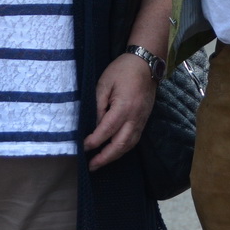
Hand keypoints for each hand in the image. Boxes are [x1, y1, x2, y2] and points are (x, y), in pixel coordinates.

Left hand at [83, 54, 157, 170]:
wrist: (146, 63)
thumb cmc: (122, 70)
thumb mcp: (104, 83)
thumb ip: (98, 105)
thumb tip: (93, 125)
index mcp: (124, 107)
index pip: (107, 130)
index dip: (95, 141)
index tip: (84, 147)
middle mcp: (135, 117)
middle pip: (120, 144)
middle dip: (105, 157)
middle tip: (91, 165)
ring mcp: (142, 120)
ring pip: (129, 145)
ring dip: (115, 156)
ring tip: (100, 163)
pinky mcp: (144, 120)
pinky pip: (134, 139)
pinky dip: (123, 149)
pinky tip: (114, 152)